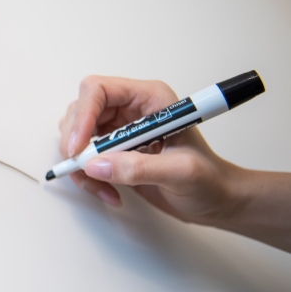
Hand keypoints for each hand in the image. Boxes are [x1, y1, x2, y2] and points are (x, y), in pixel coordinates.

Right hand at [58, 75, 242, 223]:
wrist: (216, 201)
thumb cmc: (209, 181)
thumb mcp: (181, 173)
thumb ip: (139, 168)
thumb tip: (96, 165)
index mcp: (149, 99)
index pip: (98, 90)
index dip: (83, 115)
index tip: (79, 148)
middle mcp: (130, 109)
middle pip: (80, 111)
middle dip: (75, 143)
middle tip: (83, 170)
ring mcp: (118, 130)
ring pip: (76, 136)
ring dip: (80, 165)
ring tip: (103, 187)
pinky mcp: (112, 151)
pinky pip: (82, 158)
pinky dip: (87, 178)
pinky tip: (109, 191)